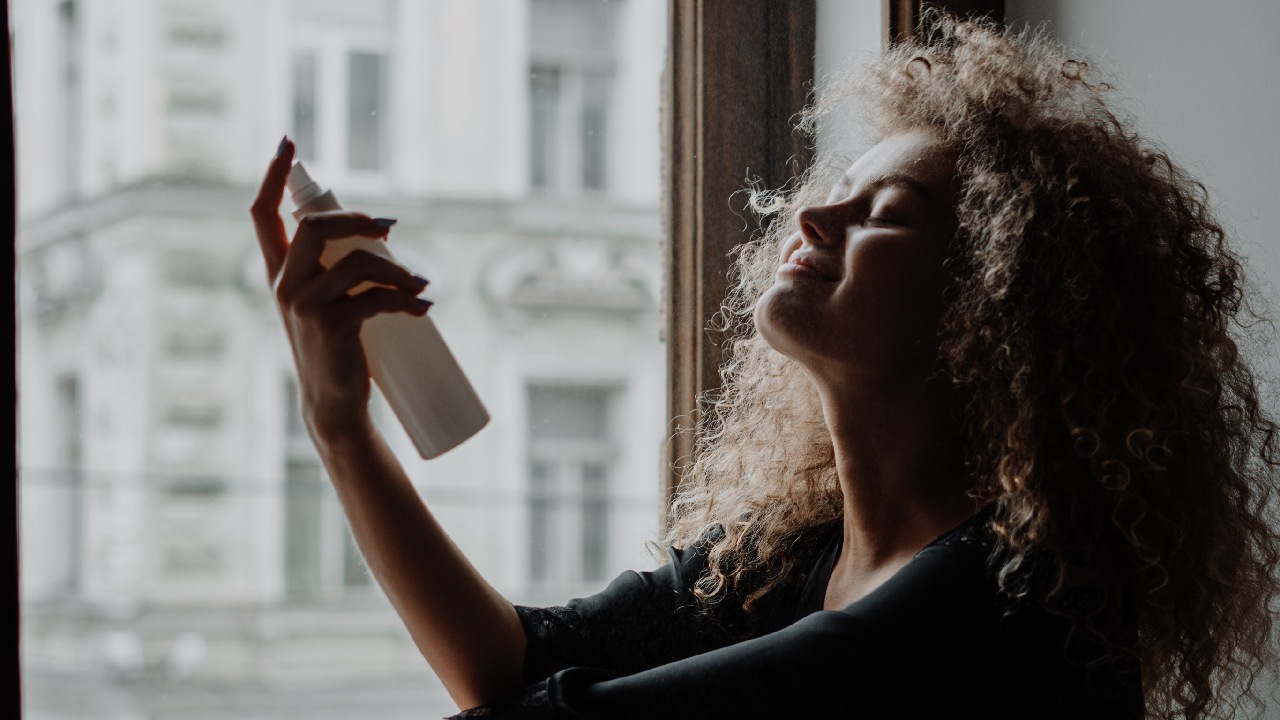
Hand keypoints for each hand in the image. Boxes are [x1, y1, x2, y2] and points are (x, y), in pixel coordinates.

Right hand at [250, 138, 430, 440]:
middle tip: (389, 229)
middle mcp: (284, 286)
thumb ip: (337, 271)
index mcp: (277, 275)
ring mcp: (304, 306)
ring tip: (420, 285)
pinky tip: (425, 307)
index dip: (273, 177)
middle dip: (355, 220)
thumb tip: (383, 236)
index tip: (288, 143)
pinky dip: (407, 300)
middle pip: (312, 226)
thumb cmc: (337, 351)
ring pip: (356, 262)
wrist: (334, 403)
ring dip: (397, 269)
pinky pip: (376, 297)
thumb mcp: (326, 304)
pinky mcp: (331, 326)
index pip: (261, 215)